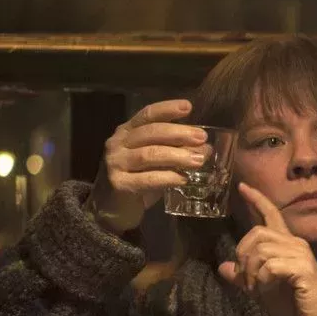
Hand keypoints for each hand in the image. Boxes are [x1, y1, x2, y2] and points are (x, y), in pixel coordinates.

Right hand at [90, 99, 208, 231]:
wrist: (110, 208)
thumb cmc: (137, 179)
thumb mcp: (157, 162)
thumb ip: (176, 151)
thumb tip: (206, 147)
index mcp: (127, 132)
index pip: (147, 115)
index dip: (167, 109)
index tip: (187, 107)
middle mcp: (118, 143)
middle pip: (150, 132)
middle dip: (179, 133)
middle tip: (202, 137)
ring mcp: (115, 163)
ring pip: (149, 154)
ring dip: (177, 156)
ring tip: (198, 160)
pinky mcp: (118, 184)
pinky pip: (147, 179)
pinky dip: (168, 178)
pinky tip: (183, 179)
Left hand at [217, 183, 316, 315]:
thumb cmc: (294, 305)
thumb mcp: (261, 289)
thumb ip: (244, 276)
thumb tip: (223, 267)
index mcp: (287, 244)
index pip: (271, 215)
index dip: (256, 200)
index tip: (242, 187)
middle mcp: (295, 243)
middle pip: (257, 233)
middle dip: (243, 256)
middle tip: (245, 280)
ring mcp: (300, 254)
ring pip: (261, 250)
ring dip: (251, 272)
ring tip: (256, 289)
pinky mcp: (302, 268)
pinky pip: (269, 266)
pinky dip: (261, 280)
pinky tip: (266, 290)